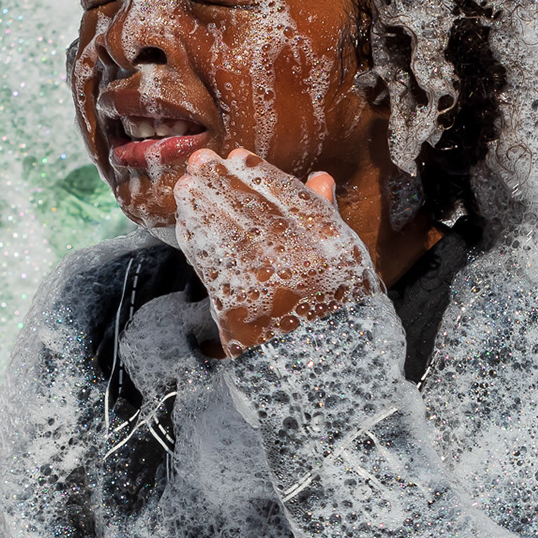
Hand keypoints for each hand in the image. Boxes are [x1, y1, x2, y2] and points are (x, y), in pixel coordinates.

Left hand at [174, 148, 380, 356]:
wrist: (331, 382)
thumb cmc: (342, 318)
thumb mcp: (352, 267)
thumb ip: (329, 222)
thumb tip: (318, 178)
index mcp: (335, 250)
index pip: (291, 199)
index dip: (260, 173)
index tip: (237, 156)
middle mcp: (303, 263)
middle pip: (254, 210)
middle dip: (221, 181)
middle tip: (199, 161)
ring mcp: (269, 287)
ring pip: (227, 234)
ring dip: (201, 207)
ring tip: (184, 187)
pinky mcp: (239, 311)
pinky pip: (211, 265)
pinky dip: (195, 240)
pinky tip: (186, 224)